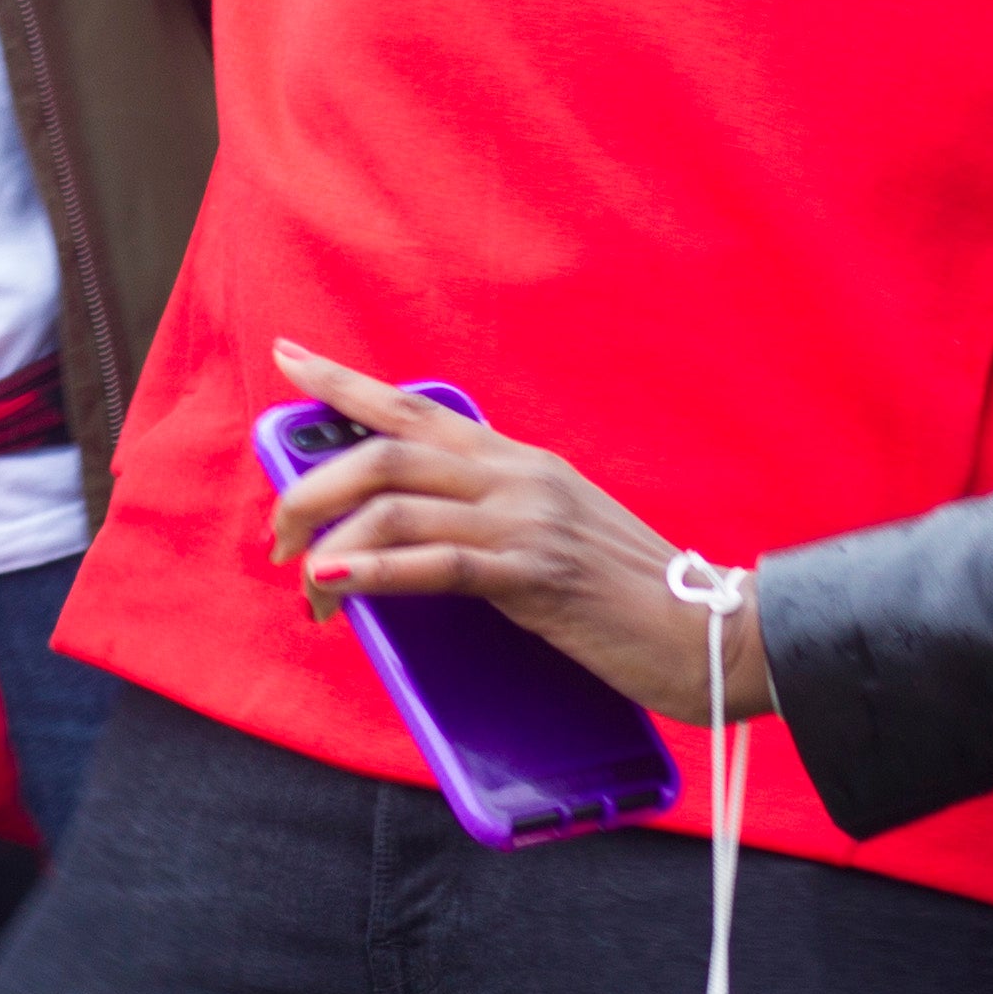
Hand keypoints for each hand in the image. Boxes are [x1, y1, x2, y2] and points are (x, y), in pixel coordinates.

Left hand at [263, 342, 774, 728]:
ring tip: (302, 578)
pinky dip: (373, 569)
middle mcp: (518, 476)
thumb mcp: (555, 539)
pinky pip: (435, 563)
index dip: (344, 383)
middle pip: (384, 453)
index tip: (288, 358)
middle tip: (276, 536)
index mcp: (521, 462)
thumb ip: (492, 524)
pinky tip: (335, 581)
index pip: (415, 408)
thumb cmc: (633, 599)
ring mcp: (527, 521)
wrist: (716, 635)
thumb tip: (411, 544)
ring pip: (395, 502)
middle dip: (311, 487)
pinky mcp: (535, 575)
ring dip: (328, 538)